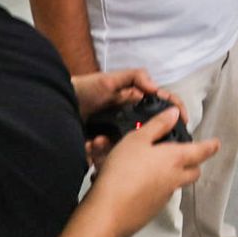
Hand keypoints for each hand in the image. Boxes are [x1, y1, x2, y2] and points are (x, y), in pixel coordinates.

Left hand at [73, 70, 189, 166]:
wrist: (53, 107)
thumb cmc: (84, 90)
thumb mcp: (109, 79)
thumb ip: (134, 77)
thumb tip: (155, 88)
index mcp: (134, 104)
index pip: (161, 108)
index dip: (175, 112)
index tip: (183, 121)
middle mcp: (128, 122)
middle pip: (148, 134)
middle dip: (145, 139)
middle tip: (137, 141)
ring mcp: (115, 138)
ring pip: (128, 150)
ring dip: (114, 147)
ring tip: (98, 141)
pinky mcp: (102, 152)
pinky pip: (108, 159)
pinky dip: (98, 154)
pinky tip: (89, 145)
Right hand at [84, 107, 217, 236]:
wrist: (108, 211)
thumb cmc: (123, 169)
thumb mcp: (137, 139)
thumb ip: (157, 125)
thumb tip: (176, 113)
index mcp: (175, 159)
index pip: (200, 152)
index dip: (210, 146)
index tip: (216, 144)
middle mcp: (175, 179)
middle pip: (193, 172)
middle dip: (193, 164)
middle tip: (185, 157)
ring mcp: (164, 198)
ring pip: (176, 185)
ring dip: (173, 177)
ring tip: (154, 169)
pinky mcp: (152, 212)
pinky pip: (159, 196)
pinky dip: (155, 189)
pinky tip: (136, 185)